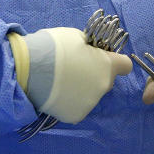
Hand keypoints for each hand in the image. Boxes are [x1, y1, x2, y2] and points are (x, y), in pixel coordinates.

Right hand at [16, 27, 131, 123]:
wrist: (28, 69)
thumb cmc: (53, 47)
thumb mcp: (76, 37)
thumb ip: (89, 47)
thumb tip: (89, 52)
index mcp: (107, 65)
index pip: (125, 65)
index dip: (115, 61)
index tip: (102, 59)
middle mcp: (103, 86)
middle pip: (105, 81)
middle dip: (95, 75)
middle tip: (74, 69)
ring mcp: (90, 103)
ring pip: (90, 95)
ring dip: (81, 89)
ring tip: (60, 82)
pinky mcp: (75, 116)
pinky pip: (77, 107)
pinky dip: (69, 102)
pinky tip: (55, 93)